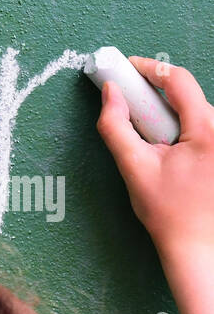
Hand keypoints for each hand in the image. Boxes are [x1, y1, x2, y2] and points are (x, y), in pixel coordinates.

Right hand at [96, 56, 213, 265]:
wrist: (197, 245)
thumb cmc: (167, 213)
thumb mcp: (134, 168)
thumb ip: (116, 127)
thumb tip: (109, 94)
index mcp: (208, 131)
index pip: (179, 81)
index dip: (150, 69)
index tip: (127, 67)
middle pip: (188, 97)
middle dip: (158, 100)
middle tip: (133, 114)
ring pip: (197, 113)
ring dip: (172, 118)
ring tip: (156, 148)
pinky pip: (205, 128)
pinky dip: (184, 131)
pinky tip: (173, 156)